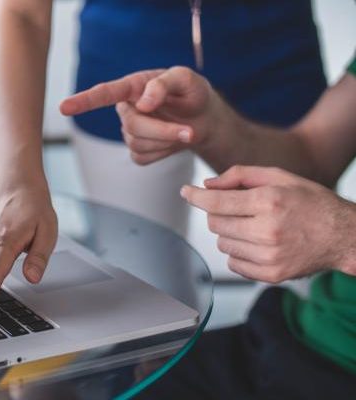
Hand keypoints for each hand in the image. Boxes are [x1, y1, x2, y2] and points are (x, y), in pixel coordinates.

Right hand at [60, 67, 220, 164]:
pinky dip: (164, 152)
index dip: (83, 101)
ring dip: (167, 141)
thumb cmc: (192, 93)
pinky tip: (171, 142)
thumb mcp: (186, 79)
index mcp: (133, 86)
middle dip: (162, 131)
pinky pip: (143, 158)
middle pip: (132, 126)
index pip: (104, 94)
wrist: (204, 119)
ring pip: (138, 144)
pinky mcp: (138, 151)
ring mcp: (130, 131)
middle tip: (189, 131)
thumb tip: (143, 103)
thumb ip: (164, 84)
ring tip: (185, 131)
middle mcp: (127, 109)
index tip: (64, 108)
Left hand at [180, 166, 355, 282]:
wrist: (344, 236)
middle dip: (219, 213)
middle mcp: (267, 231)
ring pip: (222, 244)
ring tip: (253, 226)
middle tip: (238, 209)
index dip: (196, 197)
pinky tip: (257, 243)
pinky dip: (238, 253)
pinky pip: (233, 263)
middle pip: (215, 223)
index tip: (186, 192)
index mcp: (269, 202)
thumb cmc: (311, 203)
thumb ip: (240, 175)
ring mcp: (269, 256)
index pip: (216, 202)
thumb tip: (207, 185)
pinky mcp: (271, 275)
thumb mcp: (279, 177)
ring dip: (229, 233)